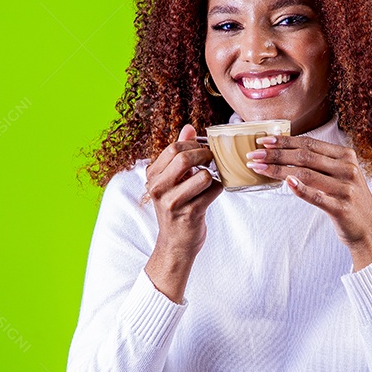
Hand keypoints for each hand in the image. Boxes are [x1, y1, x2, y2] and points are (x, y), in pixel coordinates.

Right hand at [143, 125, 222, 299]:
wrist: (176, 244)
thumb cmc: (177, 208)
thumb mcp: (172, 180)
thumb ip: (179, 153)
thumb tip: (189, 127)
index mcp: (152, 176)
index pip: (173, 148)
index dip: (193, 145)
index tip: (203, 150)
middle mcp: (158, 188)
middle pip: (184, 157)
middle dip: (205, 155)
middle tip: (212, 160)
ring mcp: (173, 203)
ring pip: (203, 175)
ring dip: (213, 175)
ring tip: (210, 181)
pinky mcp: (190, 214)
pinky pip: (214, 191)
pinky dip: (218, 189)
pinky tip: (212, 194)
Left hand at [246, 135, 371, 270]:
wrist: (369, 231)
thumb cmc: (349, 201)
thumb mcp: (341, 176)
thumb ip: (321, 163)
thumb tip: (287, 152)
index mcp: (346, 157)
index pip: (310, 144)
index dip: (285, 140)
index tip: (264, 140)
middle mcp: (347, 169)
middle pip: (305, 156)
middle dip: (276, 154)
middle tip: (254, 154)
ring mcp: (346, 189)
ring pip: (306, 174)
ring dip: (279, 170)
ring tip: (259, 168)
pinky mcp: (341, 208)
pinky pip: (317, 197)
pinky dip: (300, 189)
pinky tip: (286, 182)